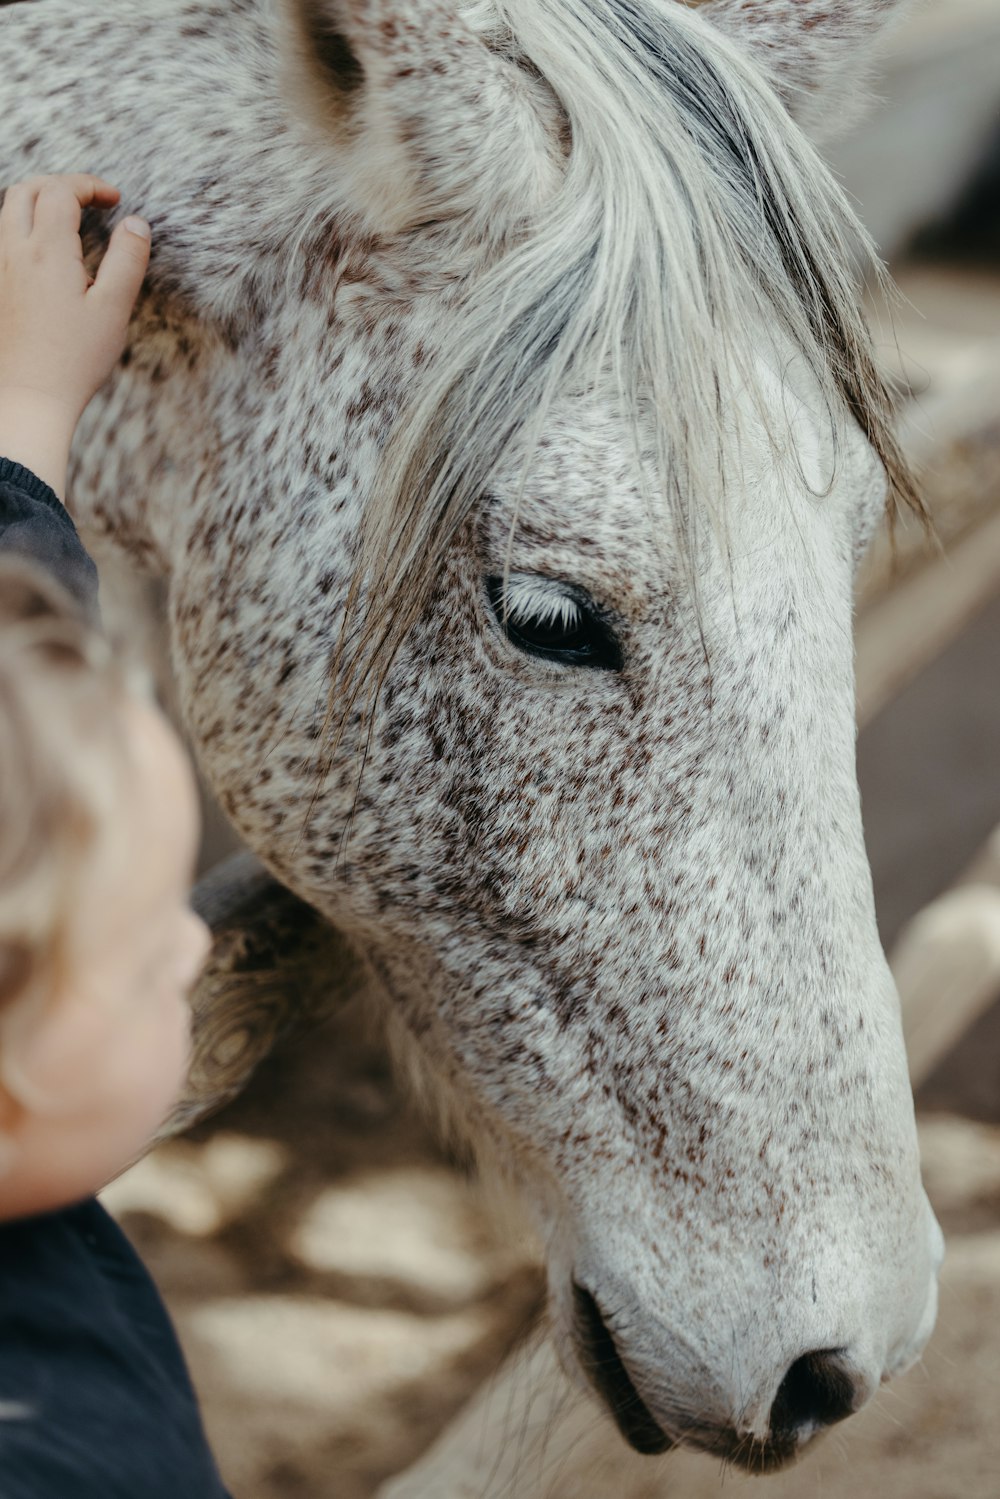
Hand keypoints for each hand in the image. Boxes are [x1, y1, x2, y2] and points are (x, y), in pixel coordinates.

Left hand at [0, 173, 149, 496]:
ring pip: (9, 212)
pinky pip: (4, 240)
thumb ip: (127, 261)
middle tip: (90, 200)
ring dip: (37, 202)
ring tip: (68, 219)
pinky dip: (24, 227)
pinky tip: (47, 253)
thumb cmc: (75, 358)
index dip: (89, 186)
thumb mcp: (113, 309)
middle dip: (59, 185)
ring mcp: (1, 270)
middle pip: (26, 190)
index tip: (115, 200)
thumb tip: (136, 225)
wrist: (30, 397)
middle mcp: (16, 252)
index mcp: (48, 251)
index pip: (62, 192)